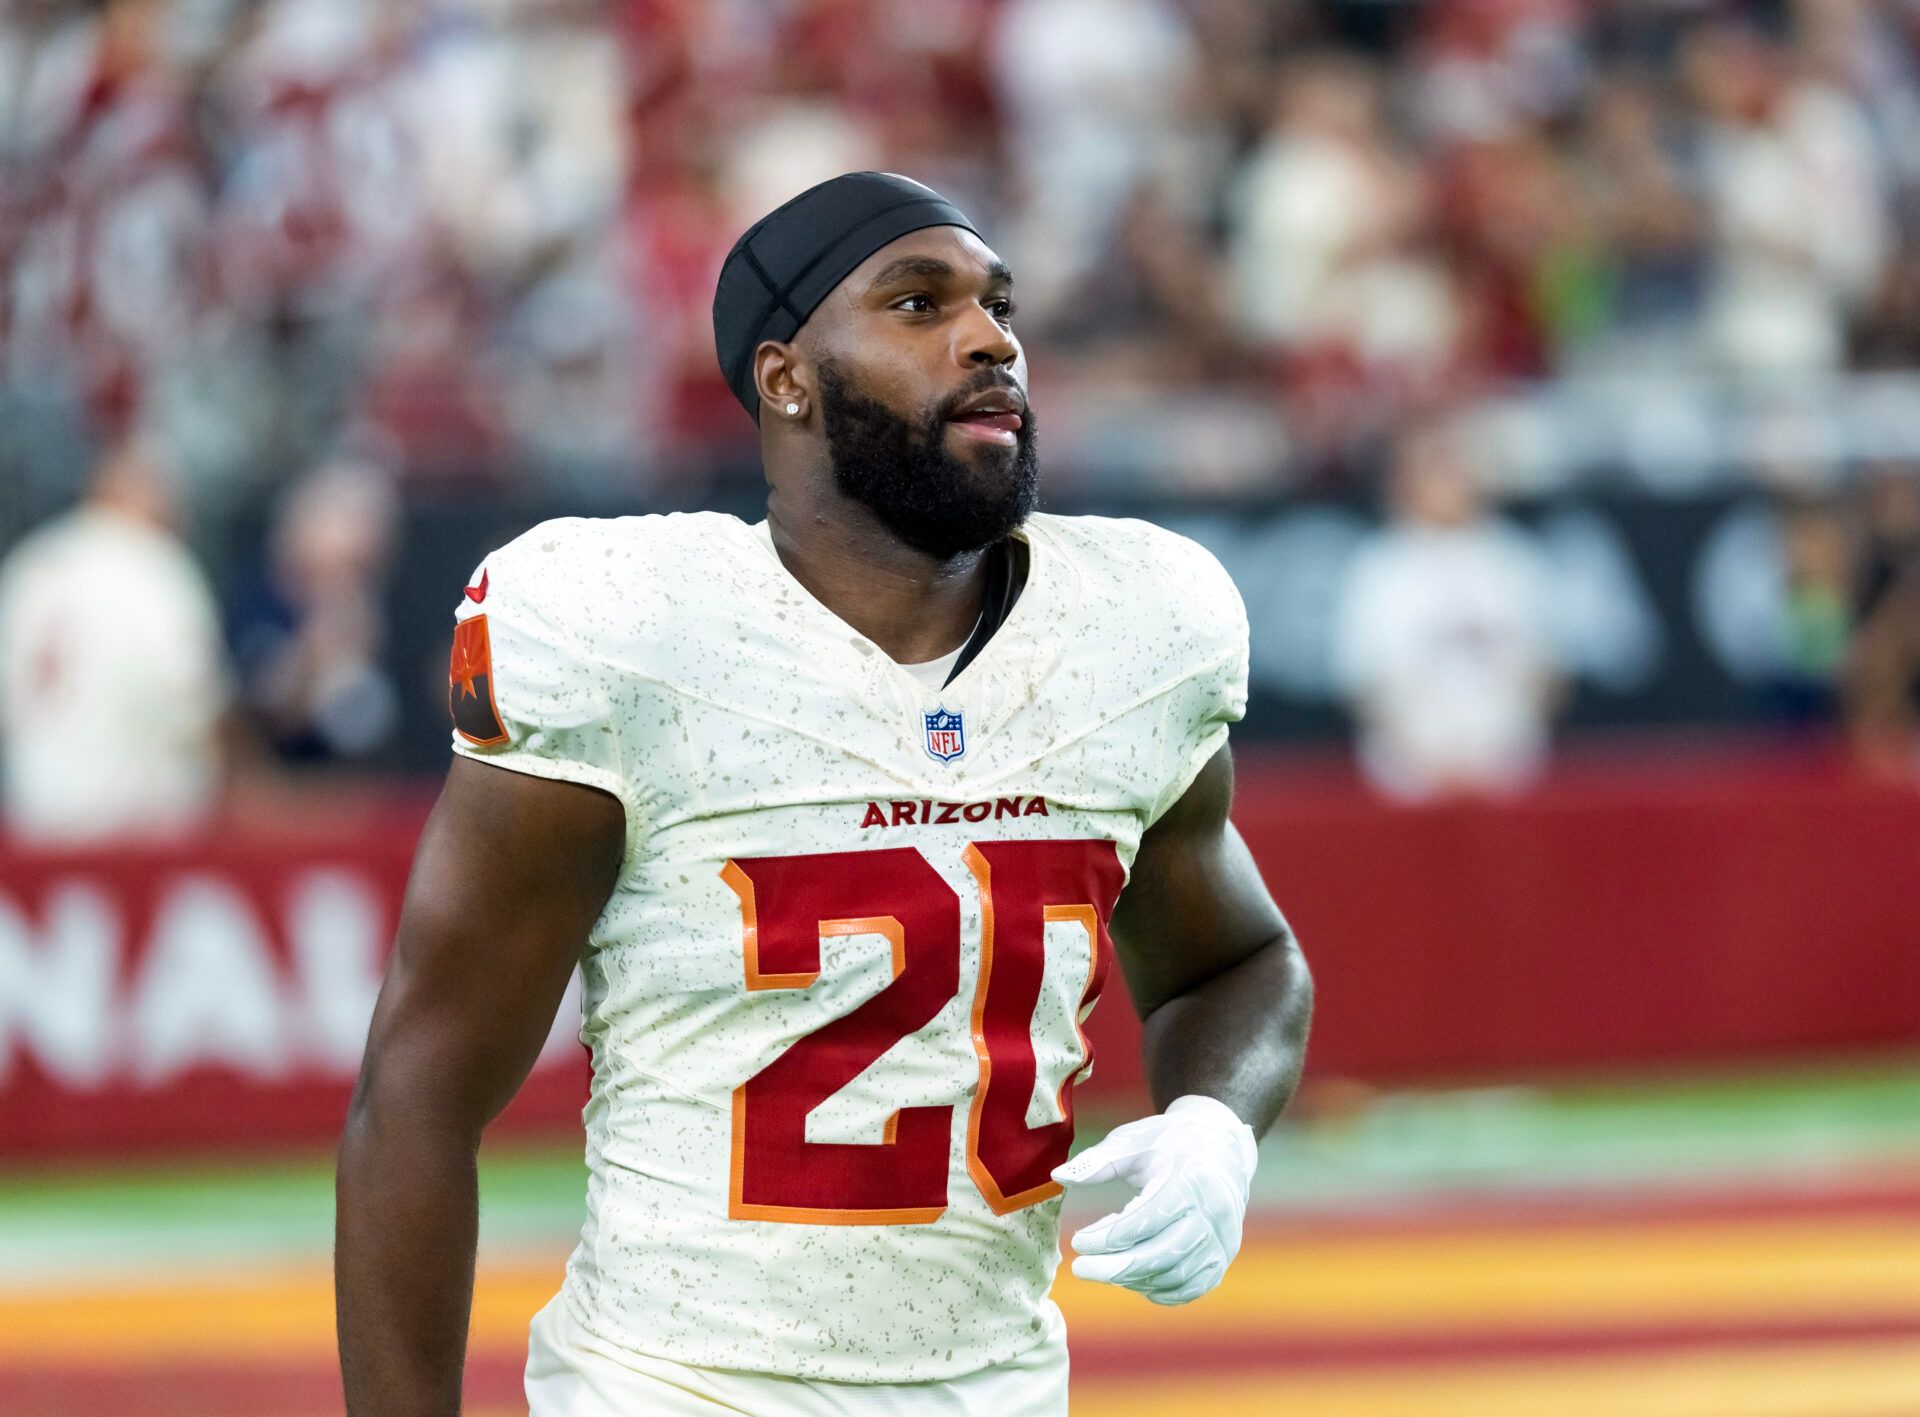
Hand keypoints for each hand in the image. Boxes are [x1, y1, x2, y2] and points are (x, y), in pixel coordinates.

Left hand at [1051, 1094, 1257, 1305]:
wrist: (1222, 1148)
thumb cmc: (1171, 1142)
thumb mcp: (1134, 1142)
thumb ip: (1097, 1162)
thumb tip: (1057, 1177)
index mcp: (1191, 1179)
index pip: (1144, 1220)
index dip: (1107, 1237)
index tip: (1078, 1241)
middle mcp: (1214, 1213)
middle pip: (1160, 1254)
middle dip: (1115, 1267)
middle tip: (1081, 1269)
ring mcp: (1223, 1239)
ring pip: (1175, 1275)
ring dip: (1134, 1278)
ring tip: (1105, 1269)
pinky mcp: (1222, 1257)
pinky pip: (1192, 1287)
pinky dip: (1161, 1290)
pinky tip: (1134, 1280)